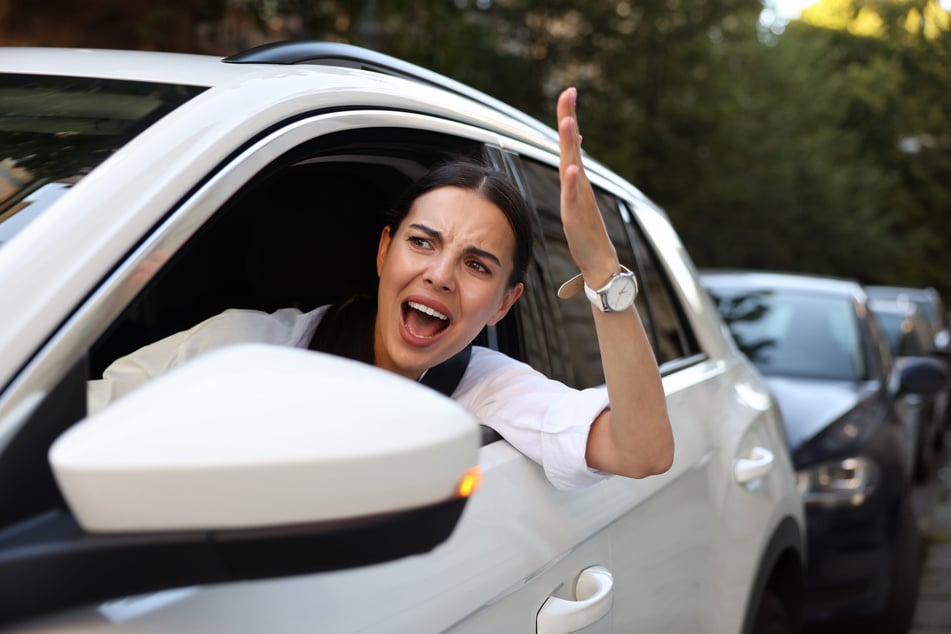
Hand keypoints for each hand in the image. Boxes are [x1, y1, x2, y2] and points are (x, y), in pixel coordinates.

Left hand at [557, 87, 618, 287]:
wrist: (599, 261)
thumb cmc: (587, 232)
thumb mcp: (577, 198)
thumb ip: (574, 176)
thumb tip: (574, 155)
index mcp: (577, 179)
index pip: (571, 143)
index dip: (568, 117)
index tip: (569, 91)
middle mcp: (580, 183)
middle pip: (571, 145)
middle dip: (569, 118)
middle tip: (569, 92)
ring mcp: (579, 197)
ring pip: (572, 165)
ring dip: (569, 143)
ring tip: (567, 121)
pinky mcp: (576, 215)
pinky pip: (574, 195)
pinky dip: (573, 181)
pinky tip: (572, 167)